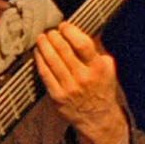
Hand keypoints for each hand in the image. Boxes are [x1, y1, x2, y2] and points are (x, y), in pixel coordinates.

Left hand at [34, 20, 127, 143]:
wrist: (98, 118)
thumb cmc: (101, 88)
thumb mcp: (107, 68)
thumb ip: (96, 51)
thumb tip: (80, 31)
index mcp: (98, 68)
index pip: (83, 44)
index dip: (70, 32)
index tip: (64, 25)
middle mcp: (84, 78)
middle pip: (64, 51)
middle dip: (54, 37)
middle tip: (50, 31)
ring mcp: (69, 88)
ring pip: (52, 61)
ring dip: (44, 46)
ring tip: (41, 38)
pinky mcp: (57, 96)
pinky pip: (45, 74)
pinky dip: (39, 61)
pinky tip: (37, 52)